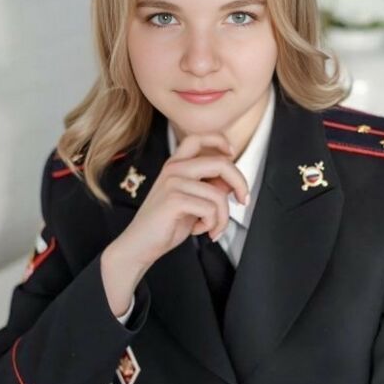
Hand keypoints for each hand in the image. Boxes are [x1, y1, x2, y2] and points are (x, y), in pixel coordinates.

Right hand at [112, 133, 249, 268]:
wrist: (140, 245)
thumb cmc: (166, 224)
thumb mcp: (192, 202)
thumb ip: (209, 188)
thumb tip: (233, 182)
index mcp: (176, 165)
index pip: (198, 138)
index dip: (221, 141)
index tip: (232, 154)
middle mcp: (174, 168)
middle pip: (221, 163)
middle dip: (240, 183)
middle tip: (243, 201)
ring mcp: (173, 182)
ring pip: (218, 194)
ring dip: (222, 218)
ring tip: (212, 228)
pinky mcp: (174, 199)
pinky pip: (210, 209)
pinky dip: (211, 224)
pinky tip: (199, 230)